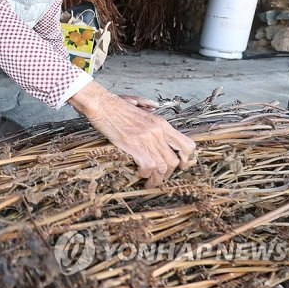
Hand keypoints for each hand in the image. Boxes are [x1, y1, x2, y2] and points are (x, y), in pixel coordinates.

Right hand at [69, 82, 196, 187]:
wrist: (101, 104)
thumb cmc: (115, 106)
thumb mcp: (139, 106)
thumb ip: (148, 107)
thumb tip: (153, 105)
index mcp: (161, 123)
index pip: (187, 145)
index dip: (187, 160)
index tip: (180, 166)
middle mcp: (158, 131)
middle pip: (174, 161)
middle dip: (167, 175)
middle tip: (159, 178)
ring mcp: (146, 138)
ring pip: (162, 167)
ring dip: (156, 179)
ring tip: (148, 183)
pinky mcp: (134, 144)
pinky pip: (148, 166)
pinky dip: (145, 174)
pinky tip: (139, 174)